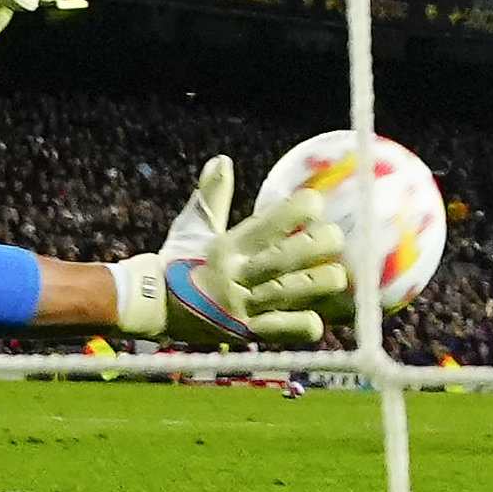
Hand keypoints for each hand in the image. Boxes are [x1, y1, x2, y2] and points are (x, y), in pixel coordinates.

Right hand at [113, 155, 351, 348]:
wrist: (154, 305)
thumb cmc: (179, 260)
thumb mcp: (193, 225)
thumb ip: (213, 194)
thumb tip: (222, 159)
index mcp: (226, 247)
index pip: (264, 226)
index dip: (292, 213)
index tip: (314, 202)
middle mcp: (236, 275)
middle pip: (283, 261)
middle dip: (314, 247)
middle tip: (337, 237)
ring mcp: (242, 306)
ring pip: (288, 295)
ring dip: (317, 285)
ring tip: (339, 276)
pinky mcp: (247, 332)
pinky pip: (282, 330)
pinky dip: (303, 324)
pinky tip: (319, 316)